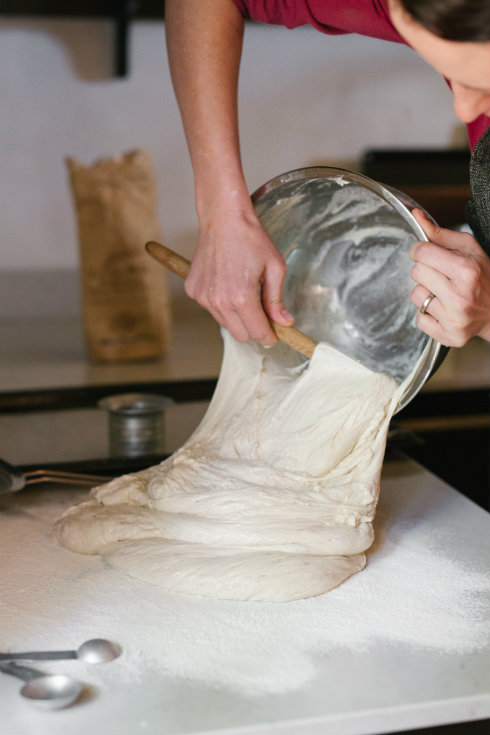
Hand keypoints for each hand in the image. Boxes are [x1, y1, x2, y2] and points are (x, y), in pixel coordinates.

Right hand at [185, 205, 293, 344]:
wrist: (222, 217)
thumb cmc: (251, 238)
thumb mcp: (274, 267)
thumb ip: (277, 299)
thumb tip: (284, 322)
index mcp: (242, 297)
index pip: (258, 333)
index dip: (269, 336)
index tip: (274, 334)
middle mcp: (219, 301)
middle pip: (241, 335)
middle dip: (253, 327)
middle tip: (261, 311)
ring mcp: (203, 297)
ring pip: (225, 323)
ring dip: (236, 316)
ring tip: (242, 291)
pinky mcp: (193, 290)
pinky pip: (211, 309)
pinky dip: (221, 303)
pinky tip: (226, 282)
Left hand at [409, 208, 489, 345]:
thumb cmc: (484, 276)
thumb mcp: (469, 249)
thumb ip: (440, 233)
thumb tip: (416, 216)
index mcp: (467, 271)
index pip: (422, 253)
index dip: (421, 250)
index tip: (427, 253)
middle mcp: (460, 297)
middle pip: (416, 273)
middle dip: (426, 270)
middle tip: (442, 274)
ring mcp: (454, 319)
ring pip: (415, 296)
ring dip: (426, 292)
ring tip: (445, 292)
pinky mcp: (448, 336)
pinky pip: (419, 319)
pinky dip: (428, 313)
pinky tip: (444, 309)